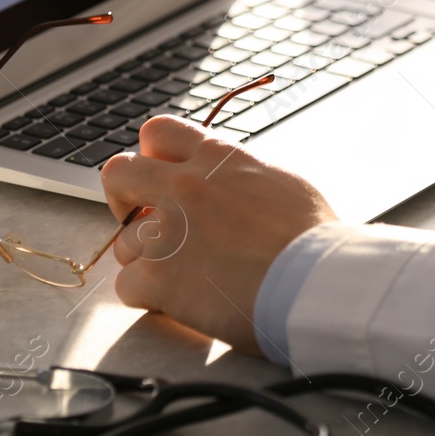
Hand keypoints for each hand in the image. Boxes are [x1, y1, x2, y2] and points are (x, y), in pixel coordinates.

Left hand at [99, 116, 336, 354]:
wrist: (316, 282)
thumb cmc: (312, 239)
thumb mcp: (281, 182)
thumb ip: (242, 176)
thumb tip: (233, 185)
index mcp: (217, 158)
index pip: (158, 132)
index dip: (153, 157)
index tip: (163, 178)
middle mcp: (184, 186)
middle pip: (118, 173)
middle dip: (123, 198)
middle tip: (143, 222)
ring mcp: (166, 231)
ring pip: (123, 242)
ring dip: (146, 260)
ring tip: (183, 277)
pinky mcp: (158, 276)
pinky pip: (126, 286)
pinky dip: (149, 298)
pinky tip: (179, 302)